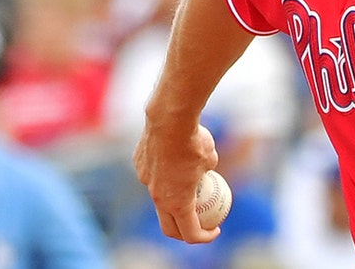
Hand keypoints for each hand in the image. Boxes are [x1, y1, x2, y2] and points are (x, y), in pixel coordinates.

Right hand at [133, 122, 220, 242]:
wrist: (169, 118)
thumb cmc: (195, 140)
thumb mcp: (211, 158)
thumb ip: (207, 171)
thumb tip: (208, 174)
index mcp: (178, 203)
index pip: (190, 233)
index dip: (205, 237)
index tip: (215, 229)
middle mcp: (158, 197)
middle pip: (169, 226)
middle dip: (183, 232)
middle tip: (198, 224)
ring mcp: (145, 181)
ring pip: (158, 199)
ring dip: (172, 201)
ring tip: (187, 188)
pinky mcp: (138, 165)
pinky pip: (151, 175)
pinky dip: (163, 174)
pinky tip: (172, 157)